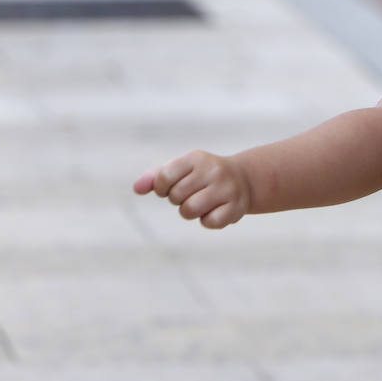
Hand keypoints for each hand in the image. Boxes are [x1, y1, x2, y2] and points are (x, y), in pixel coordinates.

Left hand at [133, 150, 252, 228]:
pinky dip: (208, 221)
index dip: (161, 188)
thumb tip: (137, 189)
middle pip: (176, 196)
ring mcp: (227, 188)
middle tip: (192, 193)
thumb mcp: (181, 170)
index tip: (169, 187)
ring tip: (201, 203)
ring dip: (190, 212)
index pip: (164, 177)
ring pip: (190, 210)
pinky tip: (216, 210)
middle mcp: (214, 170)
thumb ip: (156, 177)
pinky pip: (209, 222)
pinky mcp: (237, 206)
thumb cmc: (203, 176)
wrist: (244, 179)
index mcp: (196, 158)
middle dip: (179, 200)